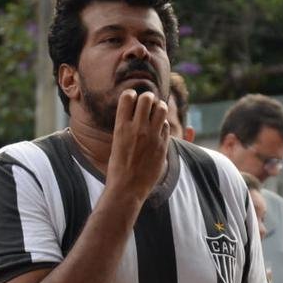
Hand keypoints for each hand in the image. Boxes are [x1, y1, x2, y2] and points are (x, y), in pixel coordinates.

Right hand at [105, 89, 169, 206]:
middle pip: (147, 98)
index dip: (131, 94)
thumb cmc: (118, 167)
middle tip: (147, 104)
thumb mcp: (116, 142)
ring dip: (158, 107)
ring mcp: (151, 137)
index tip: (132, 99)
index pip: (128, 96)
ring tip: (156, 113)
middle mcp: (137, 128)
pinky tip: (158, 130)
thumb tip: (133, 114)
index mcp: (121, 127)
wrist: (127, 188)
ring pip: (161, 108)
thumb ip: (126, 127)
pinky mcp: (162, 145)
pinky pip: (166, 126)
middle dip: (148, 98)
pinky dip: (163, 124)